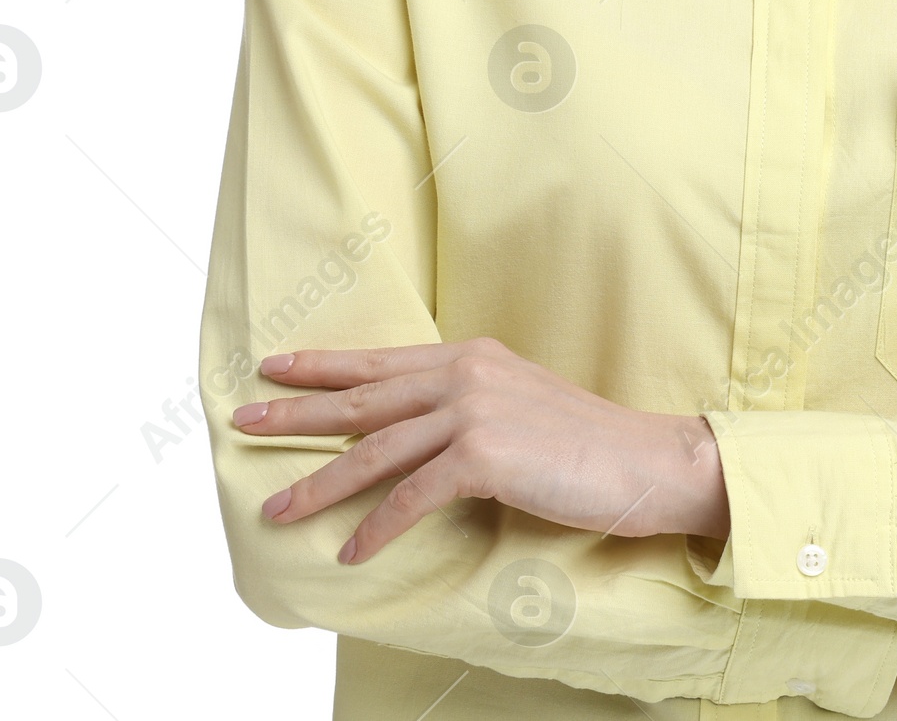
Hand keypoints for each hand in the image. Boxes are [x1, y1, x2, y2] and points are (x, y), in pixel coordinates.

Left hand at [232, 337, 729, 565]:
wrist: (641, 461)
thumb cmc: (584, 442)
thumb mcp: (518, 404)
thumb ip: (468, 404)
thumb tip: (417, 428)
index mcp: (473, 355)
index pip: (382, 360)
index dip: (323, 364)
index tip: (274, 366)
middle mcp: (467, 373)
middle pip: (364, 395)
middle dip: (298, 412)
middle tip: (244, 421)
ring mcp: (474, 411)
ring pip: (375, 450)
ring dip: (320, 485)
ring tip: (277, 511)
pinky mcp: (484, 457)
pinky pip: (411, 498)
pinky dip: (376, 528)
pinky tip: (350, 552)